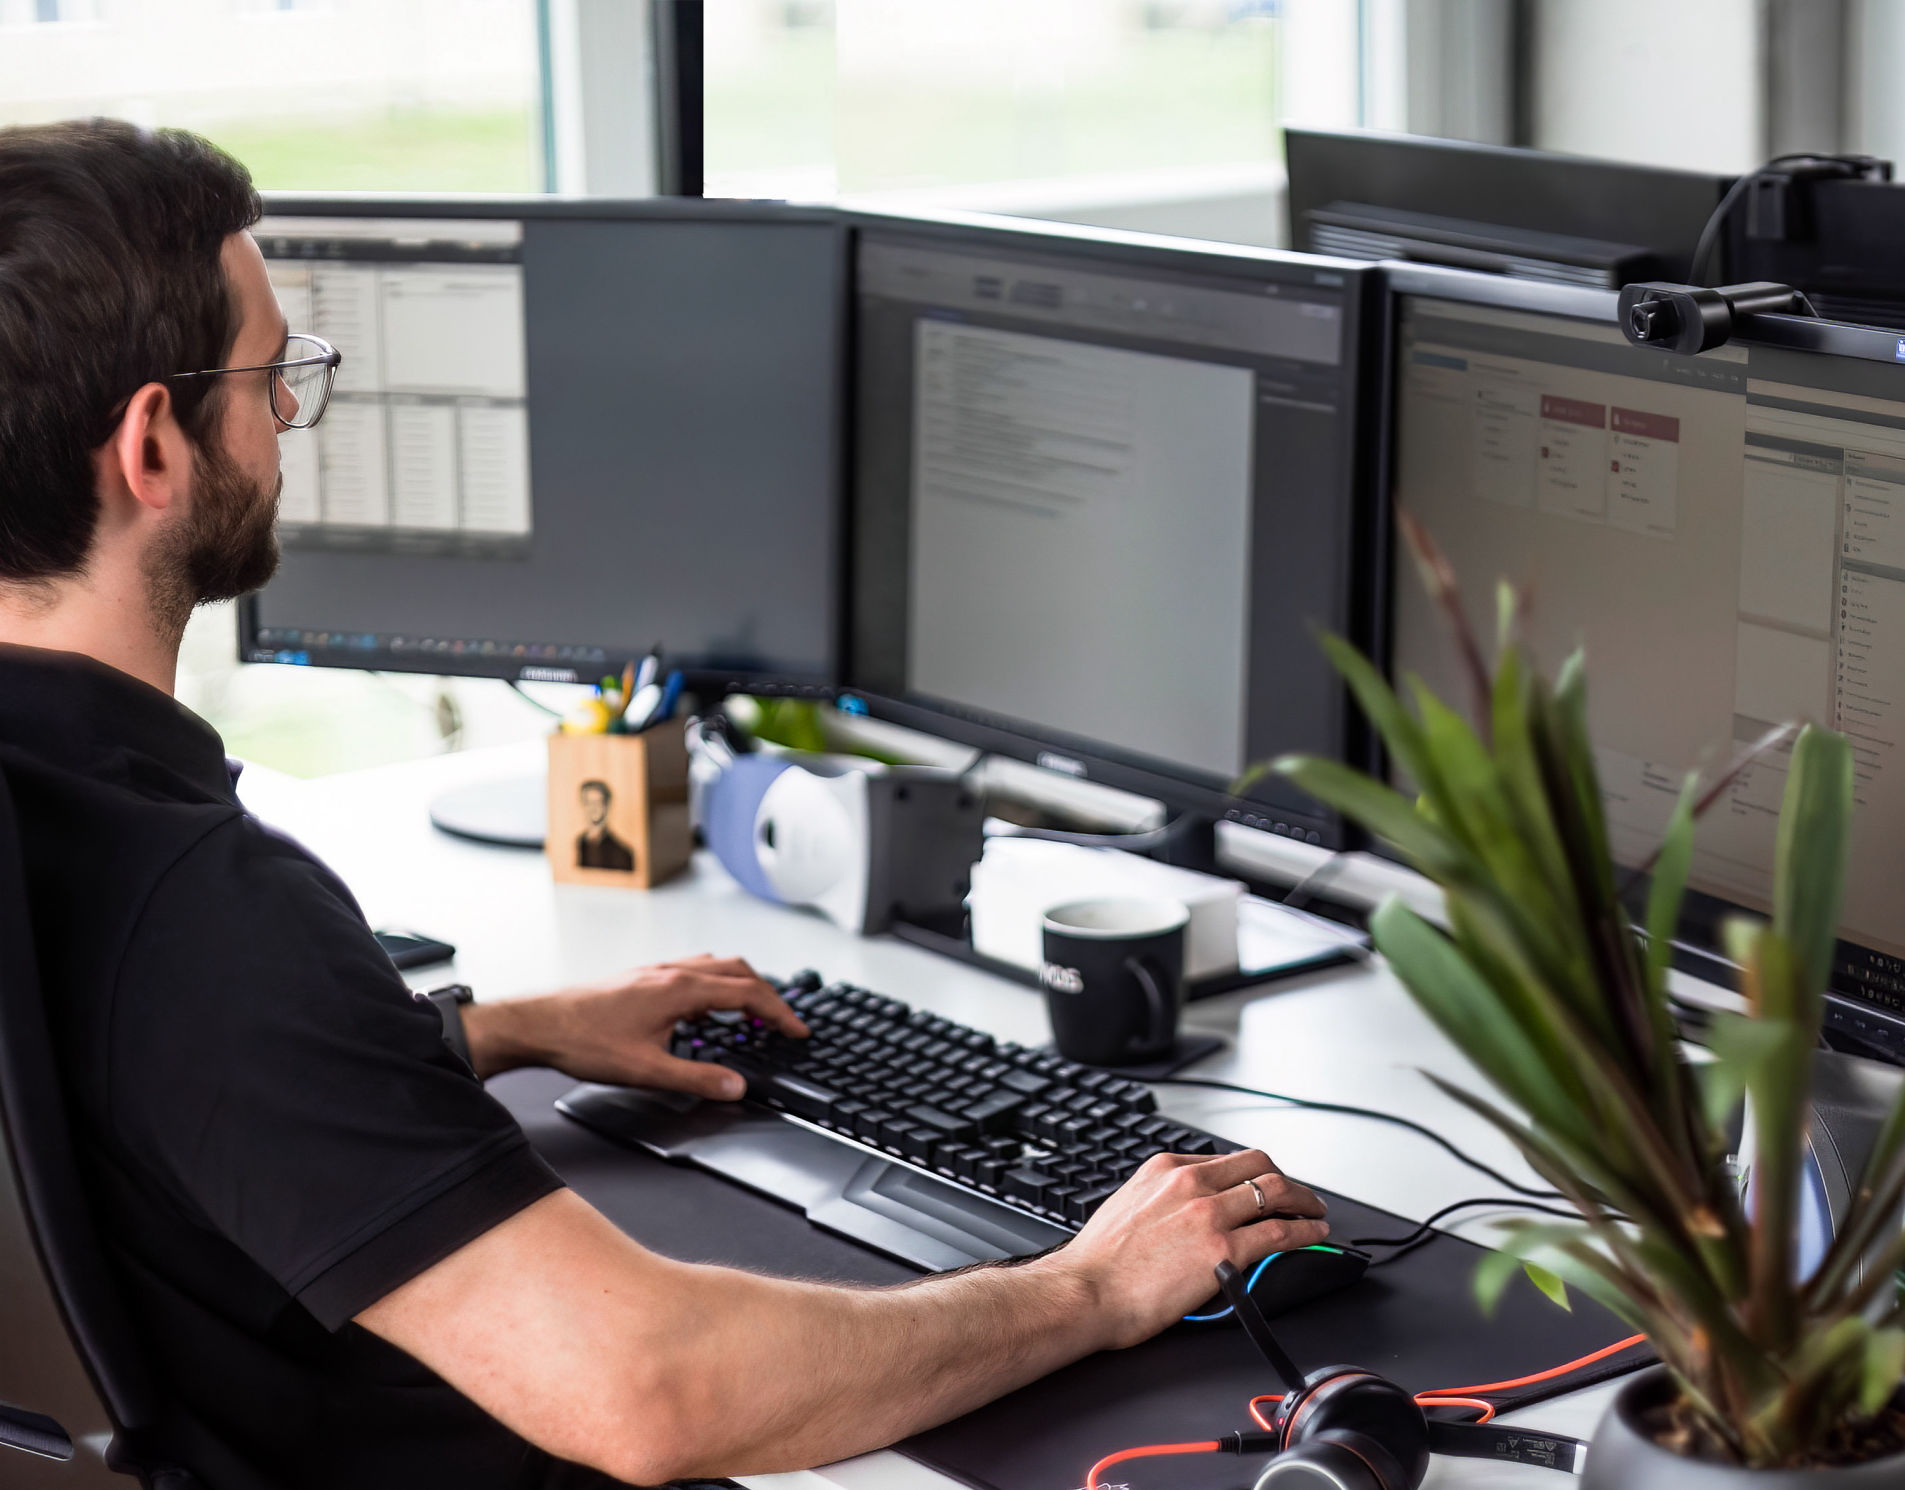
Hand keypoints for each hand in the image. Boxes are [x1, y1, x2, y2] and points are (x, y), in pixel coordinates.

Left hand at [463, 955, 805, 1097]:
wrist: (539, 1024)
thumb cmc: (584, 1041)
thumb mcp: (647, 1069)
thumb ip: (697, 1078)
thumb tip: (735, 1085)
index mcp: (680, 988)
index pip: (748, 992)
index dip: (780, 1011)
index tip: (797, 1029)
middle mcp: (672, 971)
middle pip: (738, 970)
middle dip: (767, 994)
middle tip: (782, 1021)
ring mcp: (656, 971)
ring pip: (715, 966)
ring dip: (741, 985)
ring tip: (751, 1013)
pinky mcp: (643, 977)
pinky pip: (693, 970)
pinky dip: (714, 985)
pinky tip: (704, 1010)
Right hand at [1052, 1149, 1327, 1350]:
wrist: (1085, 1291)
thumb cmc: (1098, 1263)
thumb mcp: (1128, 1207)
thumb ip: (1161, 1201)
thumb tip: (1181, 1214)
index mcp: (1164, 1169)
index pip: (1225, 1159)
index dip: (1253, 1171)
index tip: (1262, 1183)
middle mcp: (1190, 1182)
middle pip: (1258, 1165)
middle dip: (1285, 1180)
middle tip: (1299, 1196)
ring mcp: (1209, 1213)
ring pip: (1275, 1191)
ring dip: (1303, 1201)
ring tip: (1315, 1213)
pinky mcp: (1224, 1248)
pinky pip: (1279, 1232)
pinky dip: (1304, 1231)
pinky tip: (1313, 1235)